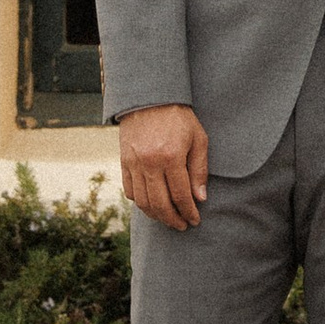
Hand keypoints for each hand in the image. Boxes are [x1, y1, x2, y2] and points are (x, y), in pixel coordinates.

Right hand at [118, 103, 208, 232]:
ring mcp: (134, 163)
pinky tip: (152, 204)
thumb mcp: (198, 139)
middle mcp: (150, 162)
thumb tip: (200, 198)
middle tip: (182, 226)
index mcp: (171, 156)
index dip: (189, 212)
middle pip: (160, 204)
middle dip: (172, 219)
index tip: (195, 220)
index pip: (180, 195)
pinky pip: (129, 190)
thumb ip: (199, 169)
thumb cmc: (179, 118)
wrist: (150, 97)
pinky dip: (140, 203)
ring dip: (156, 215)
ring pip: (142, 201)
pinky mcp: (124, 161)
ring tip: (168, 219)